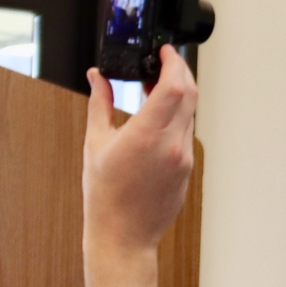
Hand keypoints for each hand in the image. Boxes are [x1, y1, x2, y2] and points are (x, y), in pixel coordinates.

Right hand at [83, 49, 196, 254]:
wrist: (123, 235)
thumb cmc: (105, 195)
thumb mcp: (95, 143)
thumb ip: (100, 103)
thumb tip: (97, 76)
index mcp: (147, 136)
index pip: (174, 86)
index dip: (173, 62)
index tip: (164, 51)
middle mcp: (172, 145)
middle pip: (190, 94)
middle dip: (180, 71)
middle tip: (163, 61)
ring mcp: (183, 158)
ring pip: (190, 113)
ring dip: (178, 95)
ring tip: (154, 88)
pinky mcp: (187, 168)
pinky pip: (187, 133)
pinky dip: (177, 117)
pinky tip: (158, 118)